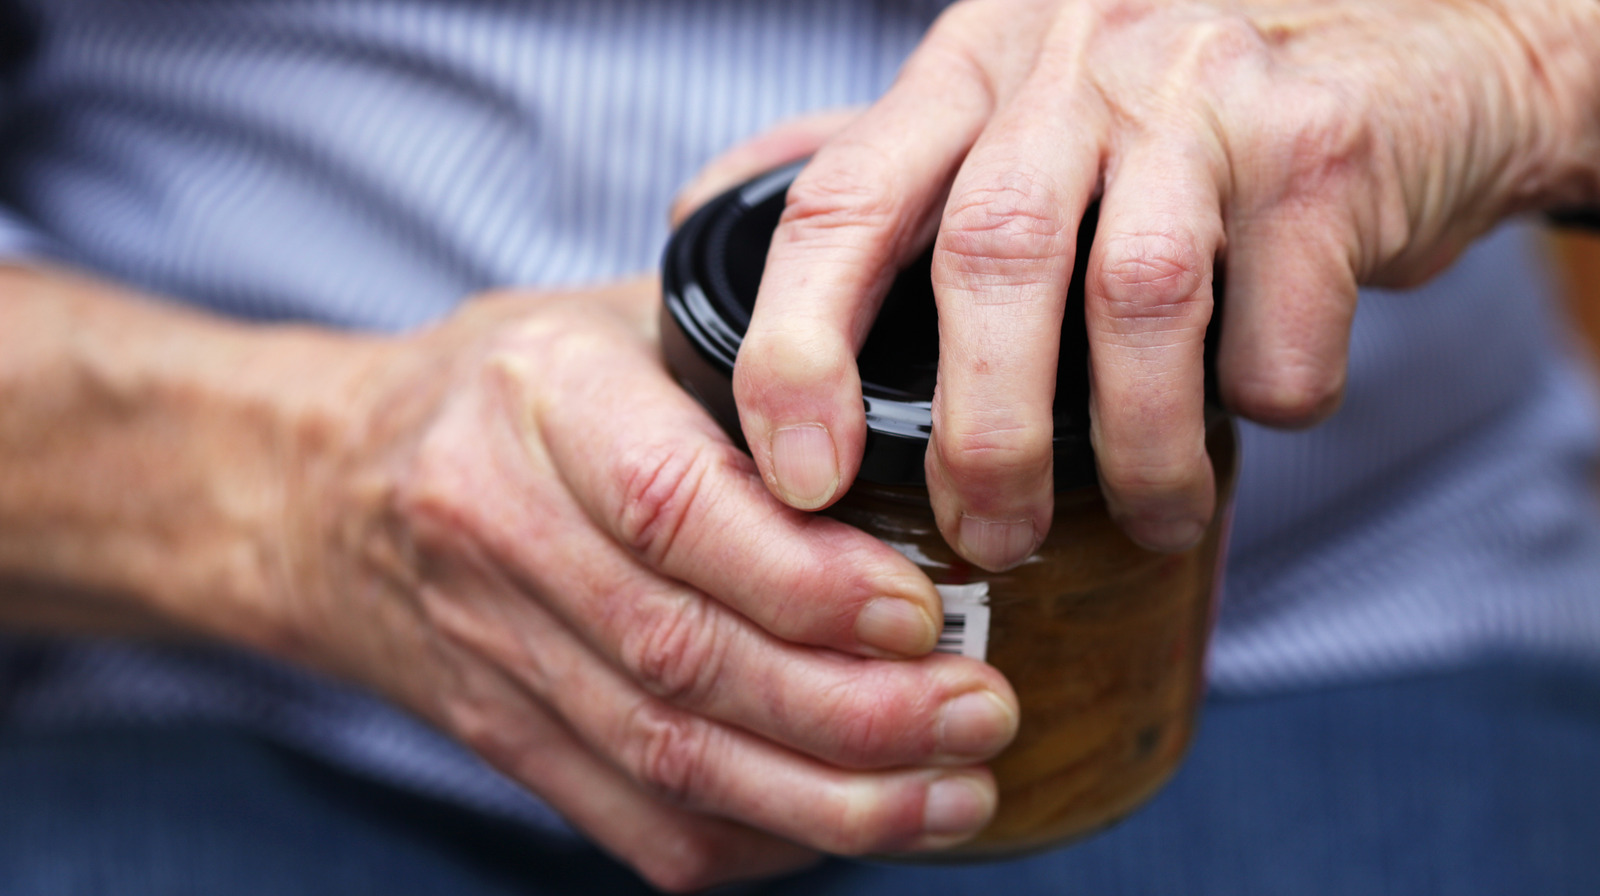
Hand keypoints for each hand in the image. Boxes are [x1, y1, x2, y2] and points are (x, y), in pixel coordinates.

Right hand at [269, 276, 1018, 889]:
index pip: (669, 507)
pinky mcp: (501, 737)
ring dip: (825, 797)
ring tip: (954, 794)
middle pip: (680, 655)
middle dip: (852, 708)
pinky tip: (848, 825)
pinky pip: (634, 821)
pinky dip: (754, 839)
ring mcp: (489, 652)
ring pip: (666, 758)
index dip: (803, 579)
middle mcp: (498, 532)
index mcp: (538, 401)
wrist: (321, 489)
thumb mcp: (612, 316)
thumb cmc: (507, 386)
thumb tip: (931, 392)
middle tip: (982, 713)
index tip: (924, 612)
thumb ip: (748, 347)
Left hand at [732, 0, 1599, 565]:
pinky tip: (1259, 402)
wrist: (1407, 52)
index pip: (840, 200)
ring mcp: (1202, 93)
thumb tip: (707, 205)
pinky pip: (1276, 327)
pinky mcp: (1325, 147)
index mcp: (969, 68)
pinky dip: (1267, 398)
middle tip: (988, 539)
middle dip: (980, 435)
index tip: (796, 478)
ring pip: (1138, 299)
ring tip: (1147, 515)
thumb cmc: (1172, 115)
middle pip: (986, 260)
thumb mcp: (1009, 105)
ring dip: (1135, 447)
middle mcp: (1072, 62)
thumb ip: (879, 162)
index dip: (796, 349)